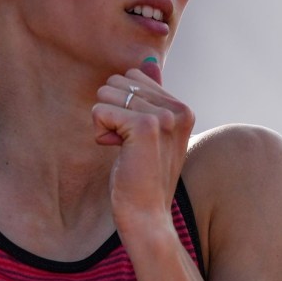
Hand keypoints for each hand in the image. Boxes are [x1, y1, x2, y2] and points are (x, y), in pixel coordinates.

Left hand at [92, 58, 193, 228]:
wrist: (148, 217)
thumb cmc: (143, 179)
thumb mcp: (151, 135)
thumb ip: (151, 99)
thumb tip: (147, 63)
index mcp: (182, 109)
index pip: (134, 77)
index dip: (123, 106)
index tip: (134, 137)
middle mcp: (177, 109)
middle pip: (119, 81)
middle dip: (111, 111)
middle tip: (126, 145)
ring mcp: (163, 117)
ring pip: (107, 93)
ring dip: (105, 122)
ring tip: (123, 149)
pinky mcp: (144, 126)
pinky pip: (100, 110)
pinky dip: (99, 130)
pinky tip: (115, 150)